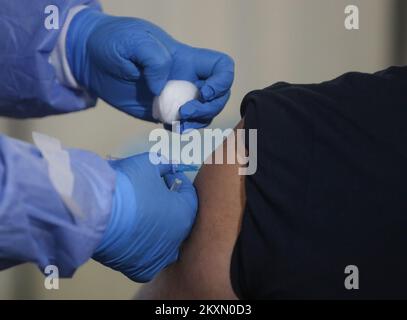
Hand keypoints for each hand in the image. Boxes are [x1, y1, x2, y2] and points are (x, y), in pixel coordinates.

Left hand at [66, 9, 234, 129]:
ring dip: (197, 123)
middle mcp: (185, 79)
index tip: (204, 91)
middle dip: (208, 109)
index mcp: (186, 60)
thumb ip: (154, 60)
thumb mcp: (133, 41)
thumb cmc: (113, 41)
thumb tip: (162, 87)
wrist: (90, 59)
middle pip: (218, 97)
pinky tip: (167, 127)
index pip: (222, 68)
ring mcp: (173, 97)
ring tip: (178, 125)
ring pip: (202, 114)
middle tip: (184, 112)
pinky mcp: (159, 112)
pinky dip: (180, 130)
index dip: (222, 82)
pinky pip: (180, 124)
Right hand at [92, 153, 197, 282]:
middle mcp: (178, 238)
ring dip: (155, 225)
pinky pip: (146, 256)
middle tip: (148, 193)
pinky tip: (129, 232)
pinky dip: (141, 245)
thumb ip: (164, 164)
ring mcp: (160, 256)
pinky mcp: (141, 269)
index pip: (188, 194)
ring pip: (162, 238)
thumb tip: (168, 166)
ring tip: (136, 212)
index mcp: (185, 212)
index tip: (164, 176)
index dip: (176, 181)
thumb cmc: (129, 186)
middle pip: (177, 217)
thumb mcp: (149, 164)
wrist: (98, 213)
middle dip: (167, 204)